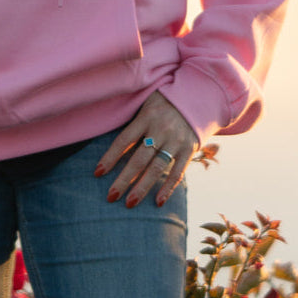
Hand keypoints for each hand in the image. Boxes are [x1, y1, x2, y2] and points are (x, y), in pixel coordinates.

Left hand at [94, 91, 198, 207]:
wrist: (199, 95)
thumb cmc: (165, 99)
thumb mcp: (147, 101)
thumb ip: (133, 118)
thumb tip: (109, 136)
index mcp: (146, 116)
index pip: (124, 140)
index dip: (110, 157)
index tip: (98, 173)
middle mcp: (161, 129)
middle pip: (138, 159)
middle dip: (123, 179)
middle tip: (111, 196)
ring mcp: (176, 140)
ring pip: (156, 168)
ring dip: (142, 187)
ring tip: (129, 203)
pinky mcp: (189, 148)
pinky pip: (178, 171)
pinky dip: (168, 188)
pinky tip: (158, 202)